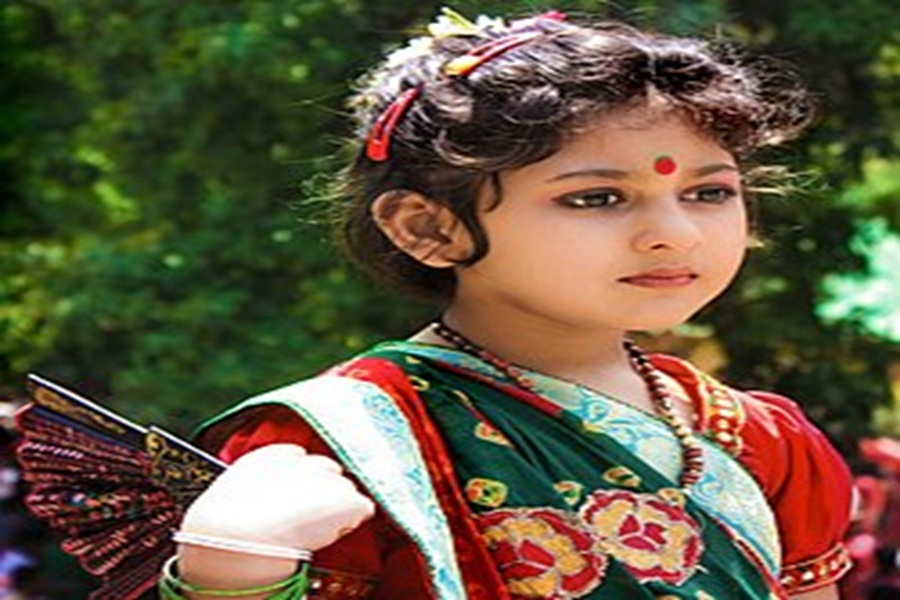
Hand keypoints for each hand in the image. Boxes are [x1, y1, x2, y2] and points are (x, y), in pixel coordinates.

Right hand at [179, 444, 375, 551]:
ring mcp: (329, 479)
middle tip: (307, 516)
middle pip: (327, 470)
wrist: (240, 538)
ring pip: (345, 489)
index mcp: (272, 456)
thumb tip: (266, 495)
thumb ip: (254, 482)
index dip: (302, 480)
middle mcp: (304, 461)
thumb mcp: (231, 491)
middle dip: (323, 490)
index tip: (295, 498)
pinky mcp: (347, 500)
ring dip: (338, 506)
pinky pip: (363, 509)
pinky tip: (332, 532)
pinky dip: (352, 521)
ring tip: (316, 528)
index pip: (299, 457)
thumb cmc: (225, 525)